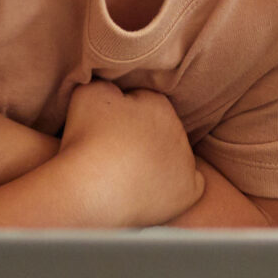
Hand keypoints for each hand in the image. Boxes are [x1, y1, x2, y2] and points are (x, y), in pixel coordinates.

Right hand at [56, 82, 205, 226]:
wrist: (91, 189)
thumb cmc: (87, 140)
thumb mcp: (89, 93)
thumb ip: (107, 84)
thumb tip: (114, 89)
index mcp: (159, 105)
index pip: (144, 103)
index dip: (123, 114)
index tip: (106, 128)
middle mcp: (179, 131)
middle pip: (160, 130)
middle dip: (142, 137)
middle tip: (115, 152)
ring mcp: (186, 163)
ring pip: (174, 157)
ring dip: (157, 161)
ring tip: (129, 174)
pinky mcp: (188, 193)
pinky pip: (190, 186)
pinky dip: (174, 187)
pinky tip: (154, 190)